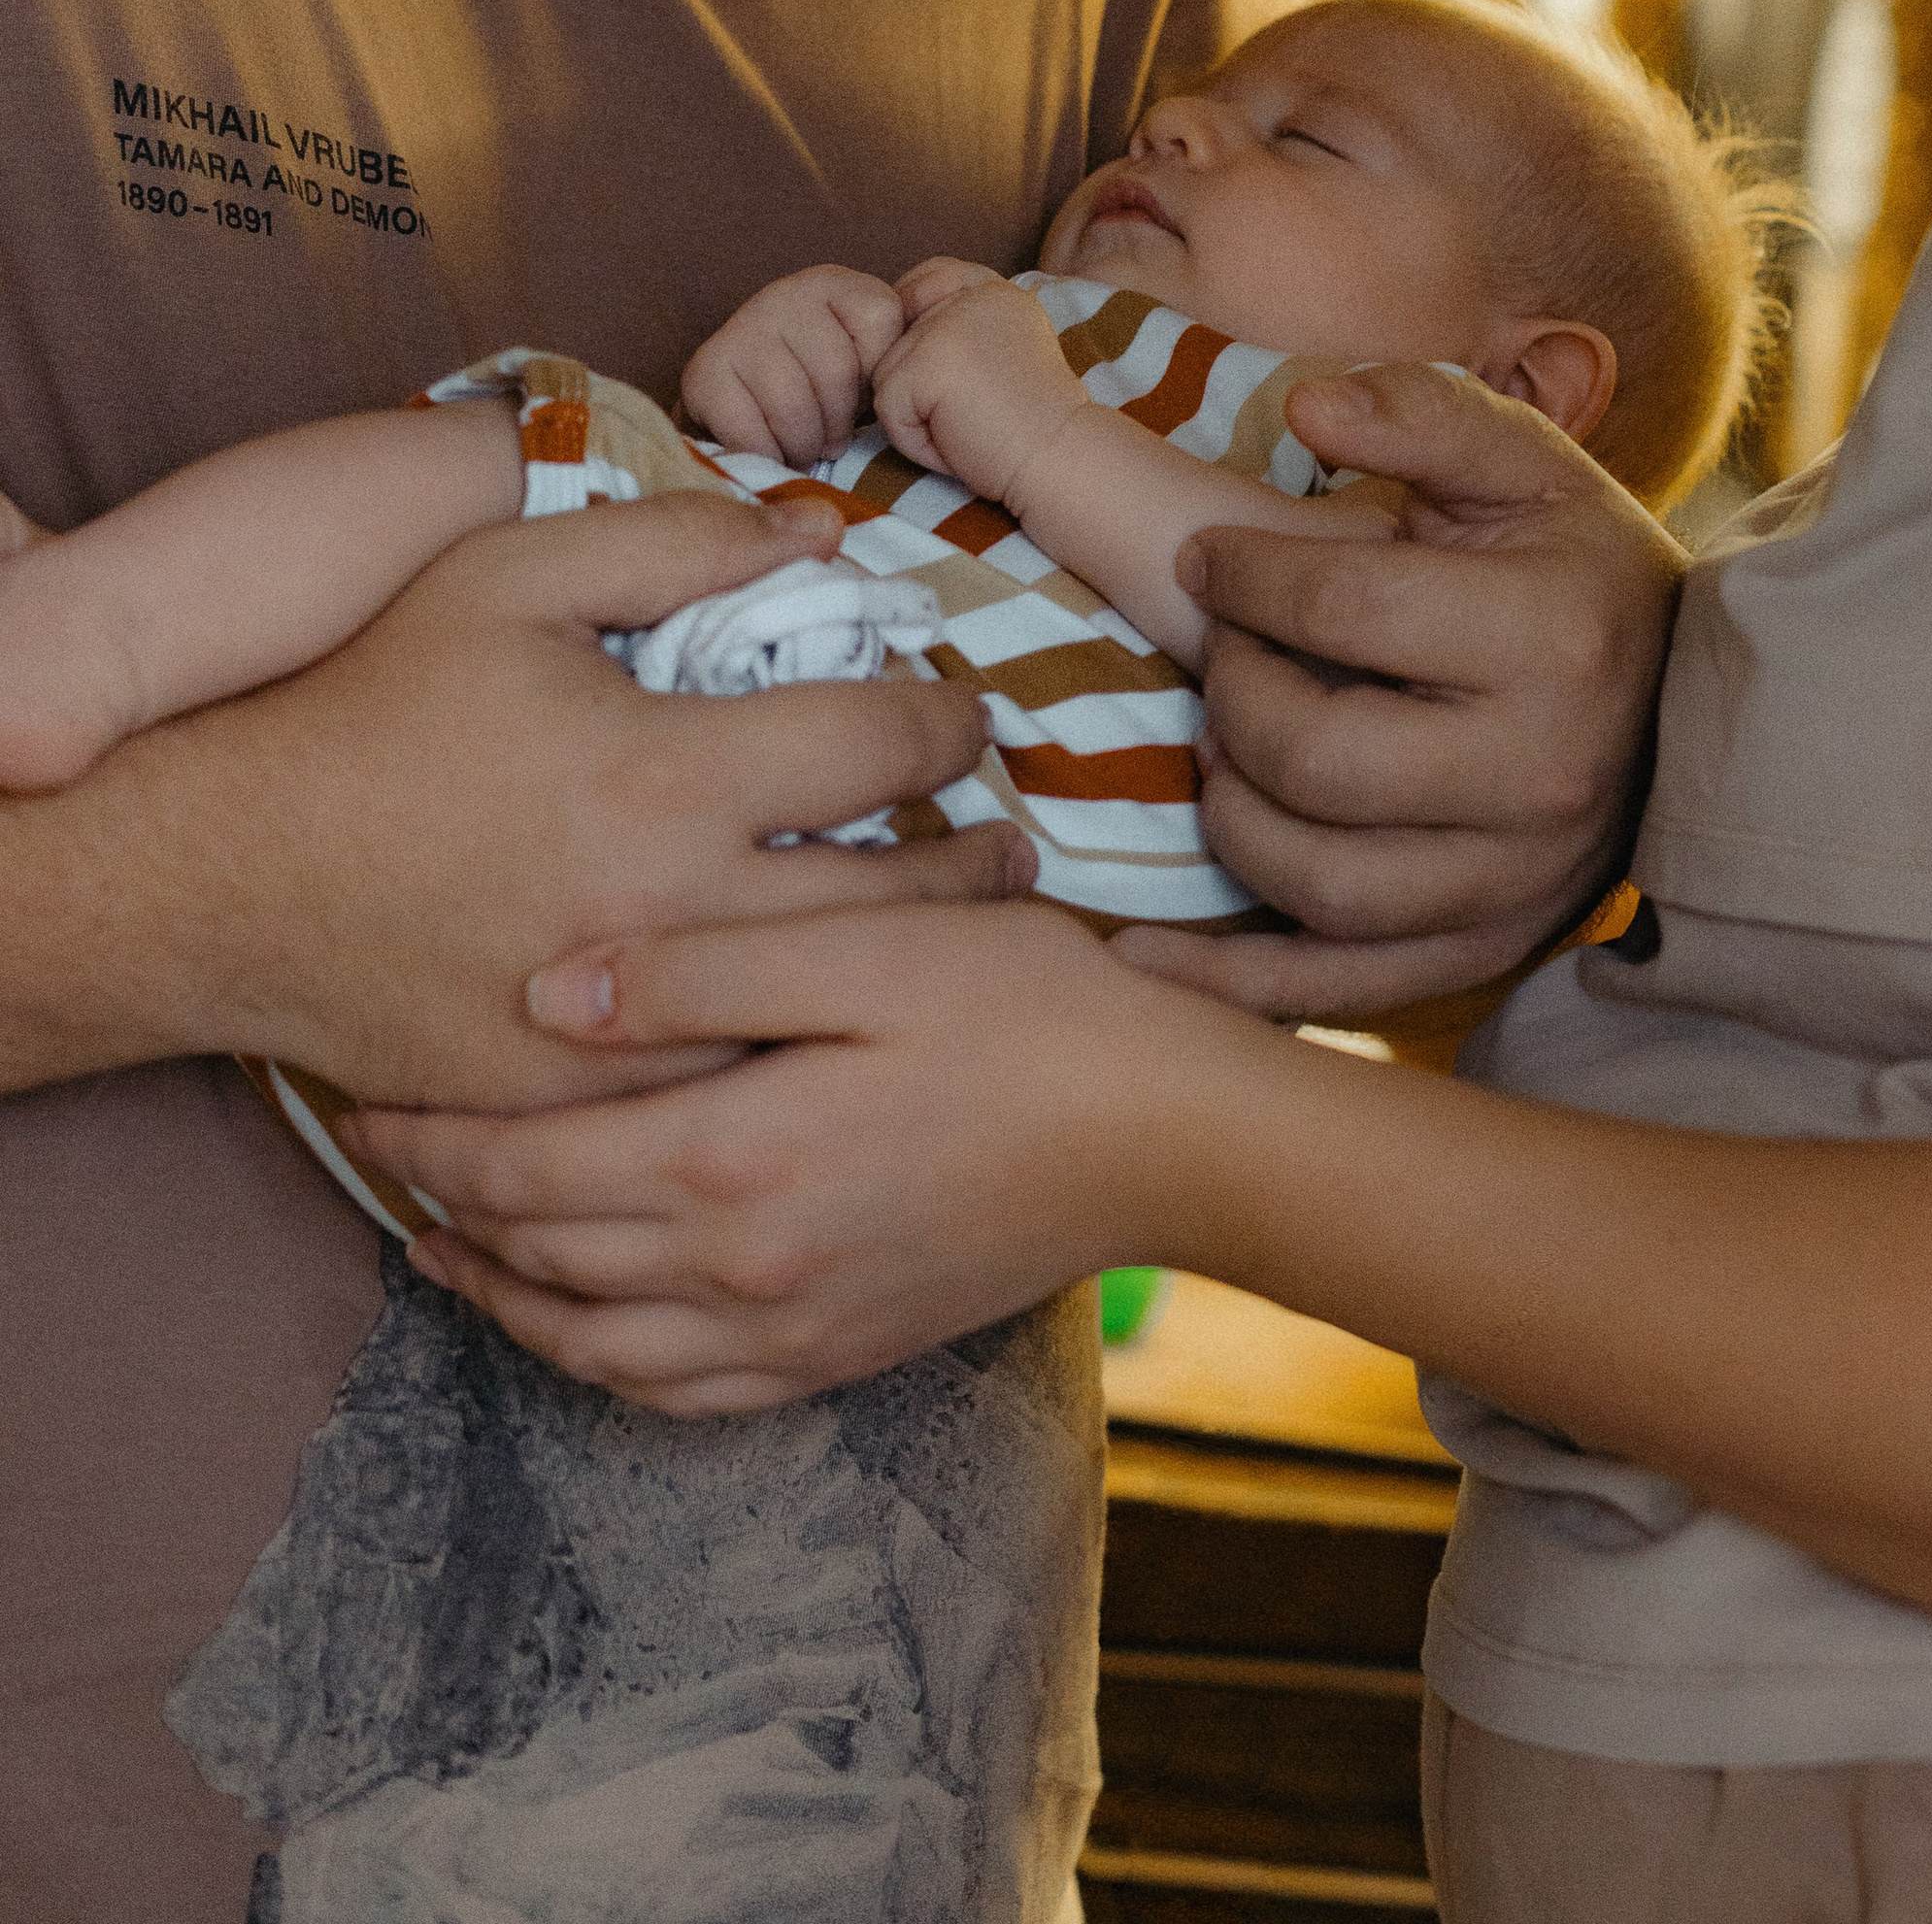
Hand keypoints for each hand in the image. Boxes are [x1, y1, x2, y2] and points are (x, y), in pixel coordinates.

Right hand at [0, 493, 1031, 1110]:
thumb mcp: (511, 575)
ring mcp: (629, 1031)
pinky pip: (731, 1088)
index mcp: (665, 777)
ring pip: (827, 1010)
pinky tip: (843, 1023)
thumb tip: (815, 528)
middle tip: (1019, 847)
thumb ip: (672, 536)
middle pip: (892, 899)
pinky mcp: (584, 1105)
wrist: (229, 880)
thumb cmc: (377, 706)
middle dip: (974, 864)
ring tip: (970, 932)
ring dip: (914, 968)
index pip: (878, 749)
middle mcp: (669, 915)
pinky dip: (801, 1053)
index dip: (949, 723)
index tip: (972, 717)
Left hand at [348, 902, 1243, 1412]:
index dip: (427, 1135)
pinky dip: (595, 1363)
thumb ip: (700, 970)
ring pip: (589, 1341)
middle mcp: (739, 1267)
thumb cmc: (1025, 1012)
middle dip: (440, 1205)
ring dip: (498, 1295)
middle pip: (537, 1253)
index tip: (361, 1092)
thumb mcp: (866, 944)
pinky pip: (675, 1392)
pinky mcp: (838, 1352)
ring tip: (439, 1246)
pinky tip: (578, 1326)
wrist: (1164, 1133)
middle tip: (377, 1151)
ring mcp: (790, 1326)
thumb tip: (547, 994)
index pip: (522, 1164)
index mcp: (730, 1158)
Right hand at [681, 263, 908, 462]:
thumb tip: (938, 359)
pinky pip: (750, 431)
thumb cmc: (822, 392)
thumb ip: (901, 355)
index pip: (883, 321)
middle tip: (831, 440)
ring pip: (794, 405)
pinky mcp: (704, 370)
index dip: (878, 376)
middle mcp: (783, 293)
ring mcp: (740, 327)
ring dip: (803, 444)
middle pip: (838, 371)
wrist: (744, 409)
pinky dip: (766, 453)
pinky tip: (768, 447)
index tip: (863, 396)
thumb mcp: (871, 362)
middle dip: (839, 423)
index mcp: (833, 283)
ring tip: (802, 447)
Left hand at [874, 269, 1084, 506]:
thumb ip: (967, 330)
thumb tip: (907, 334)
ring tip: (969, 427)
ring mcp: (944, 327)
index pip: (933, 277)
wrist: (1062, 459)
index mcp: (996, 291)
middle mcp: (969, 297)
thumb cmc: (1036, 427)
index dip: (923, 316)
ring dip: (918, 416)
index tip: (953, 366)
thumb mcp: (1011, 354)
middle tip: (979, 409)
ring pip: (886, 374)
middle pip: (900, 336)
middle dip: (923, 385)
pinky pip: (888, 409)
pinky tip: (959, 441)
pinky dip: (916, 441)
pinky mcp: (923, 365)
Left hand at [1121, 365, 1679, 1021]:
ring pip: (1315, 880)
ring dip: (1230, 810)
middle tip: (1222, 650)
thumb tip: (1312, 408)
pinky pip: (1332, 991)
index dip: (1243, 577)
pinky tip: (1141, 956)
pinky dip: (1227, 985)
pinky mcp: (1482, 953)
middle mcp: (1542, 774)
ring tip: (1223, 743)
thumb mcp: (1521, 465)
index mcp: (1554, 636)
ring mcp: (1514, 883)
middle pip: (1317, 757)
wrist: (1678, 707)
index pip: (1346, 611)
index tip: (1205, 559)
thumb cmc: (1575, 567)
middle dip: (1234, 691)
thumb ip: (1420, 415)